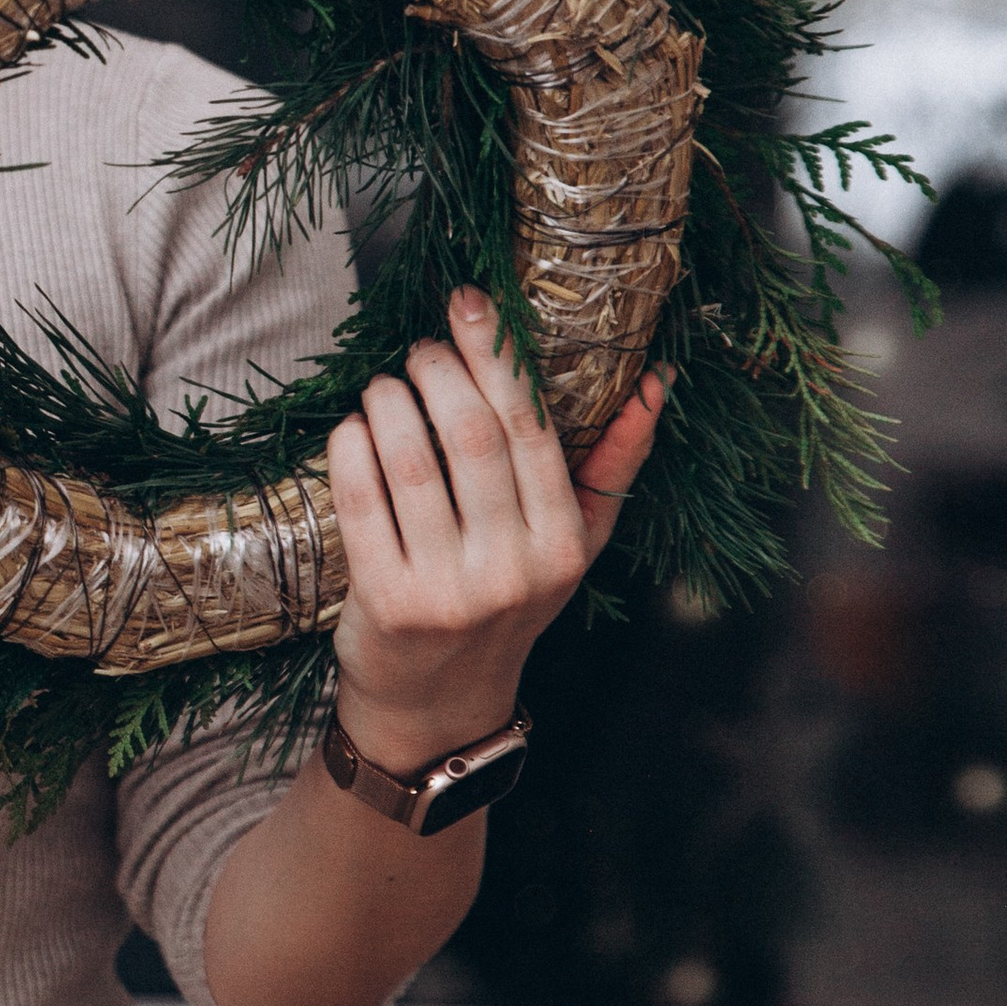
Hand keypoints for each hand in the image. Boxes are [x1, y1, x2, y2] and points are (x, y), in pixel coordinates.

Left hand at [325, 289, 664, 774]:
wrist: (439, 702)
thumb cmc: (505, 604)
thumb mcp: (573, 545)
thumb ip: (613, 464)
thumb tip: (654, 383)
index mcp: (563, 544)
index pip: (532, 429)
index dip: (498, 356)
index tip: (471, 303)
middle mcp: (513, 569)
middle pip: (472, 436)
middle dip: (438, 372)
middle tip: (419, 351)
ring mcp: (449, 589)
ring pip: (411, 463)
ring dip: (388, 403)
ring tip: (384, 385)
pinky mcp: (388, 602)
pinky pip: (363, 501)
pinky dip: (352, 449)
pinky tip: (352, 428)